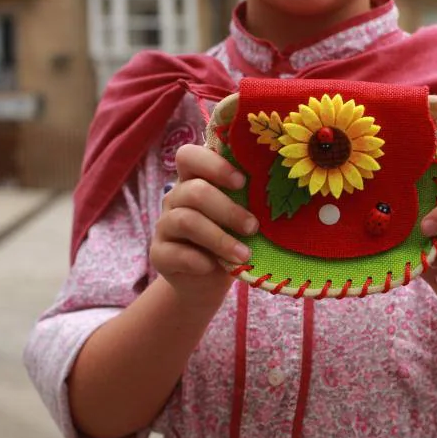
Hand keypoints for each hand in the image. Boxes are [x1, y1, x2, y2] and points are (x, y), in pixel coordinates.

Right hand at [150, 144, 257, 300]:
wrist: (205, 282)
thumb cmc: (229, 239)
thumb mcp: (239, 218)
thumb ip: (246, 201)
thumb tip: (277, 194)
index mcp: (194, 180)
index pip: (189, 156)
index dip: (214, 165)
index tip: (242, 182)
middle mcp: (175, 198)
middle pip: (194, 191)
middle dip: (228, 210)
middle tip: (253, 227)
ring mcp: (164, 226)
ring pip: (186, 221)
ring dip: (220, 239)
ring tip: (244, 255)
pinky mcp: (159, 254)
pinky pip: (176, 253)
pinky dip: (199, 261)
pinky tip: (214, 267)